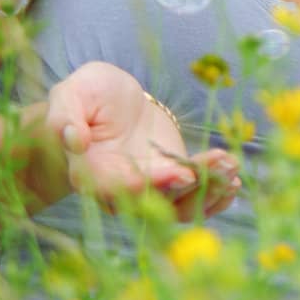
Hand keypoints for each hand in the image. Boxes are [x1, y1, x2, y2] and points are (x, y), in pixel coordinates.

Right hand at [45, 61, 239, 222]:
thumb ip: (66, 115)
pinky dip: (213, 195)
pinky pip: (191, 200)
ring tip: (233, 167)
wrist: (106, 101)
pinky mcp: (169, 181)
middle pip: (156, 201)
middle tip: (222, 164)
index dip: (151, 184)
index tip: (180, 172)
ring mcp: (147, 189)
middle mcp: (119, 191)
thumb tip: (73, 140)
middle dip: (192, 185)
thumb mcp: (71, 94)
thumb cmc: (86, 95)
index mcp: (91, 172)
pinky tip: (234, 180)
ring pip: (177, 205)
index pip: (119, 188)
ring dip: (208, 191)